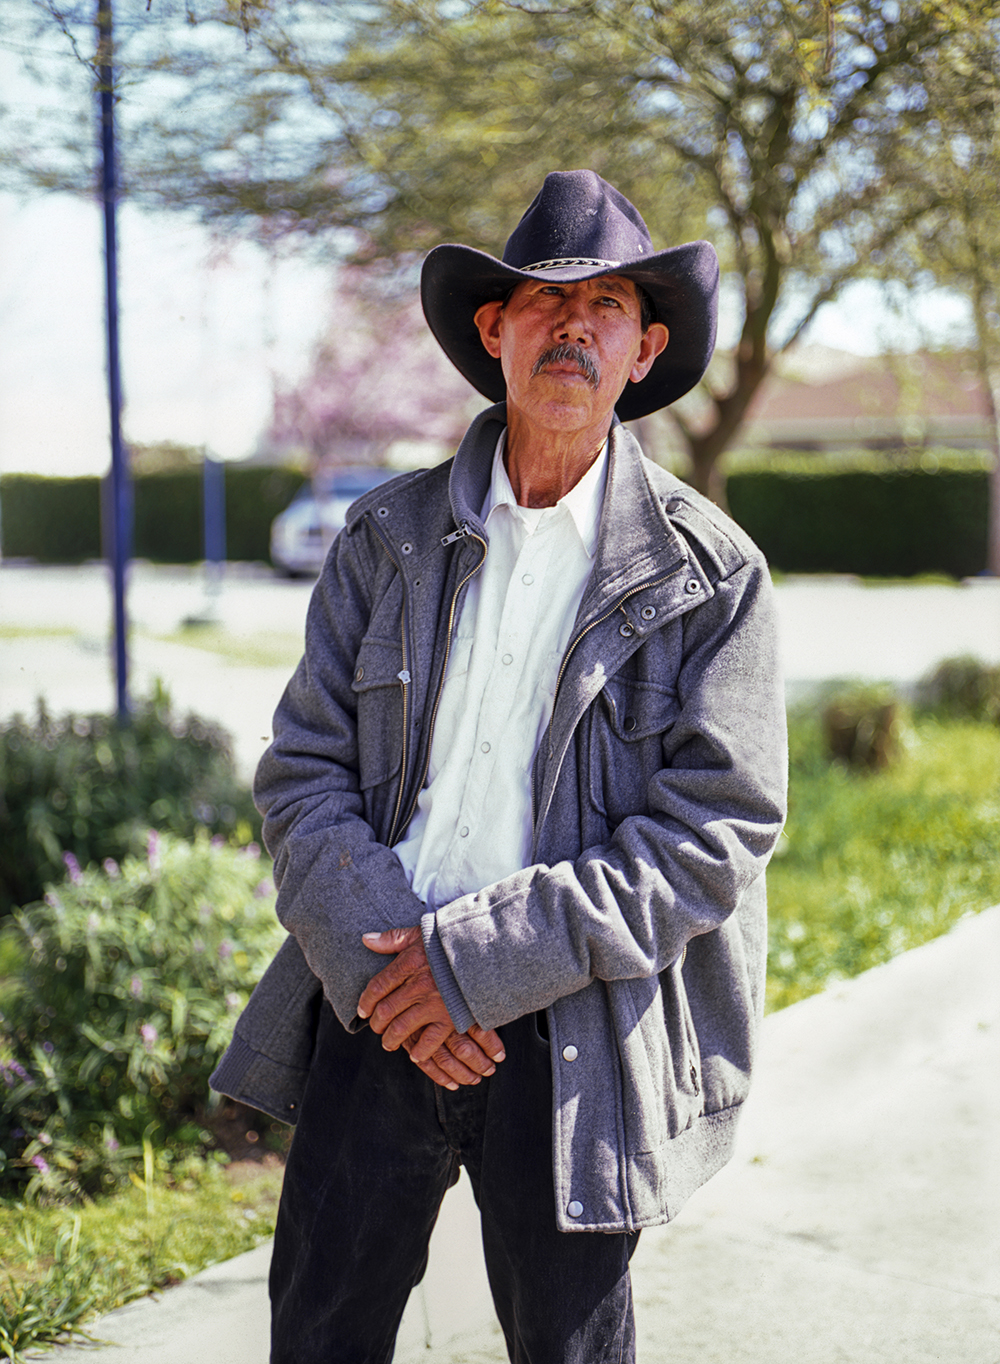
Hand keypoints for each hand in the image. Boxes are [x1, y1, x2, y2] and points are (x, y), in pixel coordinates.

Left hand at [358, 927, 504, 1088]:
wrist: (484, 952)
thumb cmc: (450, 941)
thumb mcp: (419, 933)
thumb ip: (392, 939)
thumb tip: (366, 939)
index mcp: (408, 964)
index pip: (377, 987)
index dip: (366, 1001)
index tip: (363, 1011)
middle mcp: (417, 986)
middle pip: (386, 1010)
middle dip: (377, 1023)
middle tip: (376, 1028)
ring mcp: (433, 1004)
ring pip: (402, 1028)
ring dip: (391, 1039)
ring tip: (389, 1044)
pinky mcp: (451, 1018)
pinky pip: (430, 1041)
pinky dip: (420, 1051)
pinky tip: (415, 1054)